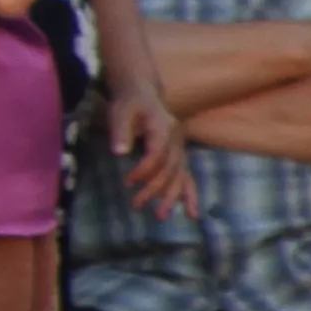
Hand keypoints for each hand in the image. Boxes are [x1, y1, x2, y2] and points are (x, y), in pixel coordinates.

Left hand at [106, 83, 193, 215]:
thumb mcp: (120, 111)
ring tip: (160, 215)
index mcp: (164, 126)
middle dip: (154, 188)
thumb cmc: (129, 104)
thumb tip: (118, 153)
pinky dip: (189, 194)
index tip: (128, 181)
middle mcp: (177, 139)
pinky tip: (192, 212)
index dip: (144, 169)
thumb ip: (120, 131)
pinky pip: (187, 176)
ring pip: (180, 175)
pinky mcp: (179, 155)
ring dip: (172, 196)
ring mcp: (180, 148)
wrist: (143, 95)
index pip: (158, 153)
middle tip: (136, 204)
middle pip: (170, 168)